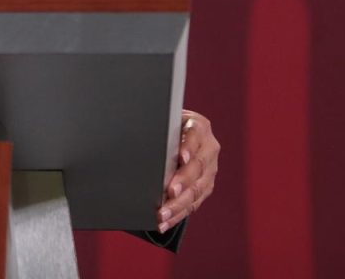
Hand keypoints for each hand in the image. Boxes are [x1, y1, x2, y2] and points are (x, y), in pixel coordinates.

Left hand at [159, 109, 217, 233]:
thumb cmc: (164, 125)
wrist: (179, 132)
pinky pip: (193, 204)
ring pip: (196, 190)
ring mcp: (210, 170)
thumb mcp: (164, 121)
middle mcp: (209, 149)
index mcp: (199, 127)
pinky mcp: (206, 187)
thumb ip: (157, 128)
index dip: (189, 147)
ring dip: (178, 205)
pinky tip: (164, 222)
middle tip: (169, 192)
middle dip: (183, 181)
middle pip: (197, 167)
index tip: (181, 157)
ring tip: (162, 215)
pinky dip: (177, 214)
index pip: (194, 136)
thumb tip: (134, 134)